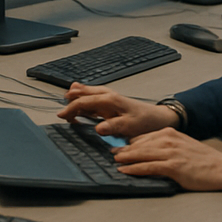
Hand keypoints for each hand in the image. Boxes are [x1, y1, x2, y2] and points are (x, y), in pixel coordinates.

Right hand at [57, 83, 177, 138]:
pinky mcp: (113, 103)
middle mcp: (108, 96)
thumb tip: (98, 128)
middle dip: (71, 100)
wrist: (160, 118)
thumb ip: (113, 126)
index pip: (84, 101)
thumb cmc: (146, 122)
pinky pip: (95, 98)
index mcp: (109, 100)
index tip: (61, 116)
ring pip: (89, 93)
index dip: (71, 108)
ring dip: (78, 96)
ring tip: (67, 97)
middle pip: (84, 94)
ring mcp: (110, 99)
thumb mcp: (130, 127)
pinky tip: (83, 100)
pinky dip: (86, 98)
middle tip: (62, 112)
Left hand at [111, 129, 221, 190]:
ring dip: (125, 158)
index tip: (119, 146)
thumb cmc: (204, 160)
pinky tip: (125, 170)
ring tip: (114, 161)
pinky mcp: (173, 166)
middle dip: (123, 149)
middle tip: (111, 153)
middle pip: (139, 144)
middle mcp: (168, 140)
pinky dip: (134, 169)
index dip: (130, 142)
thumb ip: (167, 147)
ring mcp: (170, 153)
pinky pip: (148, 167)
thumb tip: (150, 153)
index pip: (144, 136)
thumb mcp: (183, 146)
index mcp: (171, 133)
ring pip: (141, 154)